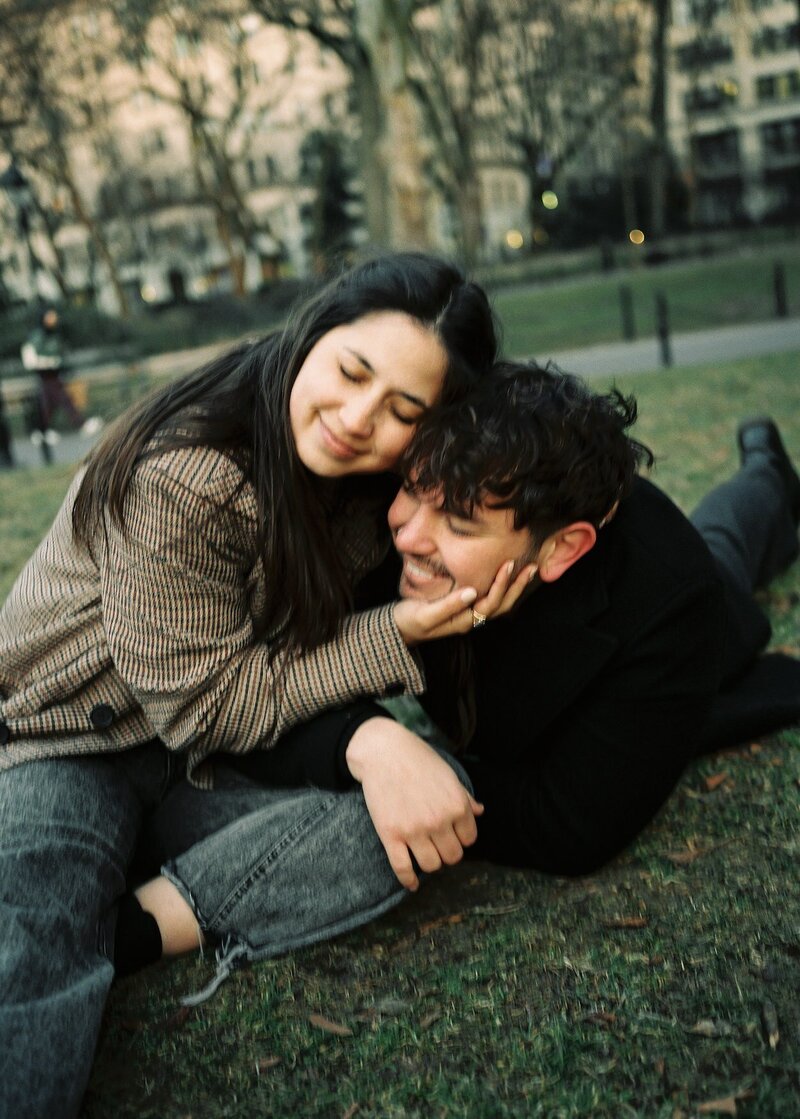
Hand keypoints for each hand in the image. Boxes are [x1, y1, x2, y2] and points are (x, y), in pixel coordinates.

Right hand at [346, 718, 483, 890]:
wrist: (383, 752)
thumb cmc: (418, 759)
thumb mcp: (448, 774)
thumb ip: (464, 797)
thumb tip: (479, 812)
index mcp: (456, 805)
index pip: (469, 840)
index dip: (461, 838)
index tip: (452, 834)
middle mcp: (438, 821)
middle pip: (452, 856)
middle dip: (447, 852)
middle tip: (438, 844)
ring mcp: (414, 830)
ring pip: (431, 865)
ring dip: (430, 862)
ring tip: (425, 853)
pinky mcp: (390, 835)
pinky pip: (402, 868)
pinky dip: (409, 880)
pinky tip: (412, 884)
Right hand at [393, 559, 535, 645]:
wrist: (398, 630)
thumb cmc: (409, 621)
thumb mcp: (425, 614)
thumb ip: (449, 604)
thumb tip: (472, 591)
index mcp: (464, 621)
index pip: (490, 602)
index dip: (501, 584)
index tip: (508, 564)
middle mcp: (471, 619)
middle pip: (502, 605)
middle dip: (517, 586)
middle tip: (531, 566)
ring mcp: (469, 615)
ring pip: (498, 603)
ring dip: (514, 588)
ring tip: (526, 570)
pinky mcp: (464, 609)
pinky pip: (489, 600)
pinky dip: (502, 588)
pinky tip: (506, 577)